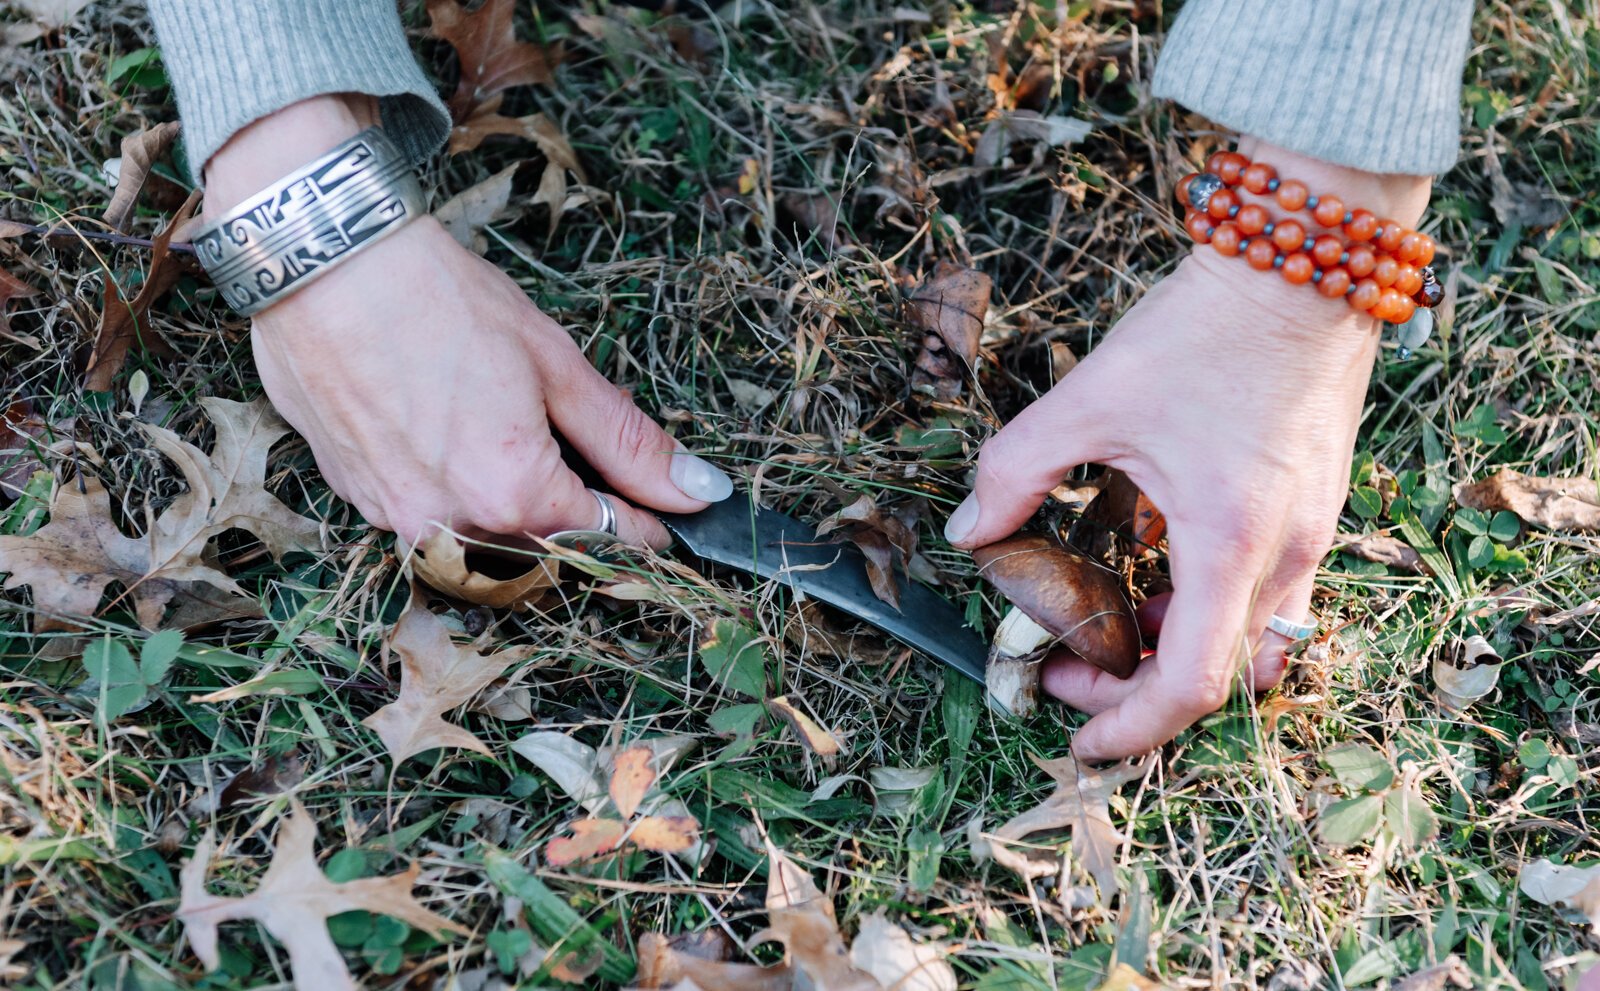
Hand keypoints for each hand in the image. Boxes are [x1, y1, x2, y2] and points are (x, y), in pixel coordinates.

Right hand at [203, 97, 731, 546]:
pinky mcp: (357, 499)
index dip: (648, 523)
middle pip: (548, 548)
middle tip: (584, 452)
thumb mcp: (557, 365)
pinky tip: (453, 430)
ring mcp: (398, 519)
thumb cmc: (439, 299)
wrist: (320, 260)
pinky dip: (459, 492)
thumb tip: (700, 493)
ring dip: (517, 506)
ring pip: (487, 542)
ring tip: (509, 430)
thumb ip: (629, 442)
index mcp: (515, 494)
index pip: (610, 539)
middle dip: (580, 513)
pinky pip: (431, 519)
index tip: (667, 510)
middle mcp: (454, 526)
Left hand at [944, 140, 1430, 759]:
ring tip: (1109, 616)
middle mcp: (1286, 553)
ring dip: (1179, 647)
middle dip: (1140, 691)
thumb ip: (1015, 471)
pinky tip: (1154, 554)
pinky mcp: (1315, 505)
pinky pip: (1268, 591)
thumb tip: (967, 531)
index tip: (1073, 735)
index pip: (1190, 685)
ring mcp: (1311, 532)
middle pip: (1224, 676)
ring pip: (1254, 639)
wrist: (1304, 262)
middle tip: (1071, 668)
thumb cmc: (1204, 330)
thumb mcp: (1091, 401)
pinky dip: (1209, 602)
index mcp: (1231, 542)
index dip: (1128, 727)